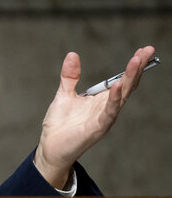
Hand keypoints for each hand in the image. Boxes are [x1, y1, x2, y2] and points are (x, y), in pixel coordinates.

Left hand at [34, 46, 155, 187]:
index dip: (133, 65)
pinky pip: (109, 112)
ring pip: (122, 95)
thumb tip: (73, 54)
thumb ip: (70, 76)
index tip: (144, 50)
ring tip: (137, 60)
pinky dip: (115, 99)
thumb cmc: (60, 125)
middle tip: (148, 50)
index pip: (122, 80)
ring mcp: (104, 118)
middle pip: (127, 84)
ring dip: (130, 78)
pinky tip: (119, 85)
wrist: (50, 147)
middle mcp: (107, 108)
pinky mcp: (97, 127)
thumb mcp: (64, 94)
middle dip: (137, 67)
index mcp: (101, 100)